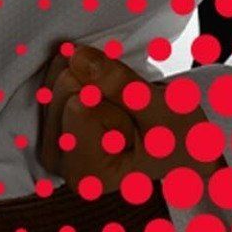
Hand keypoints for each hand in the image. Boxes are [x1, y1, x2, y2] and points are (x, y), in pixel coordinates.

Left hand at [36, 41, 219, 195]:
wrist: (182, 146)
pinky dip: (80, 71)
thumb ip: (123, 86)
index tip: (135, 123)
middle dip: (101, 88)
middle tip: (129, 114)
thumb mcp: (166, 111)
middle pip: (65, 85)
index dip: (115, 100)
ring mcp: (51, 140)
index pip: (80, 106)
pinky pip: (55, 71)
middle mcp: (60, 161)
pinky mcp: (50, 121)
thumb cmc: (178, 139)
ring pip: (59, 73)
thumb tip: (79, 57)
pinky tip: (99, 95)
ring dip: (91, 79)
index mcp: (88, 173)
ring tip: (118, 108)